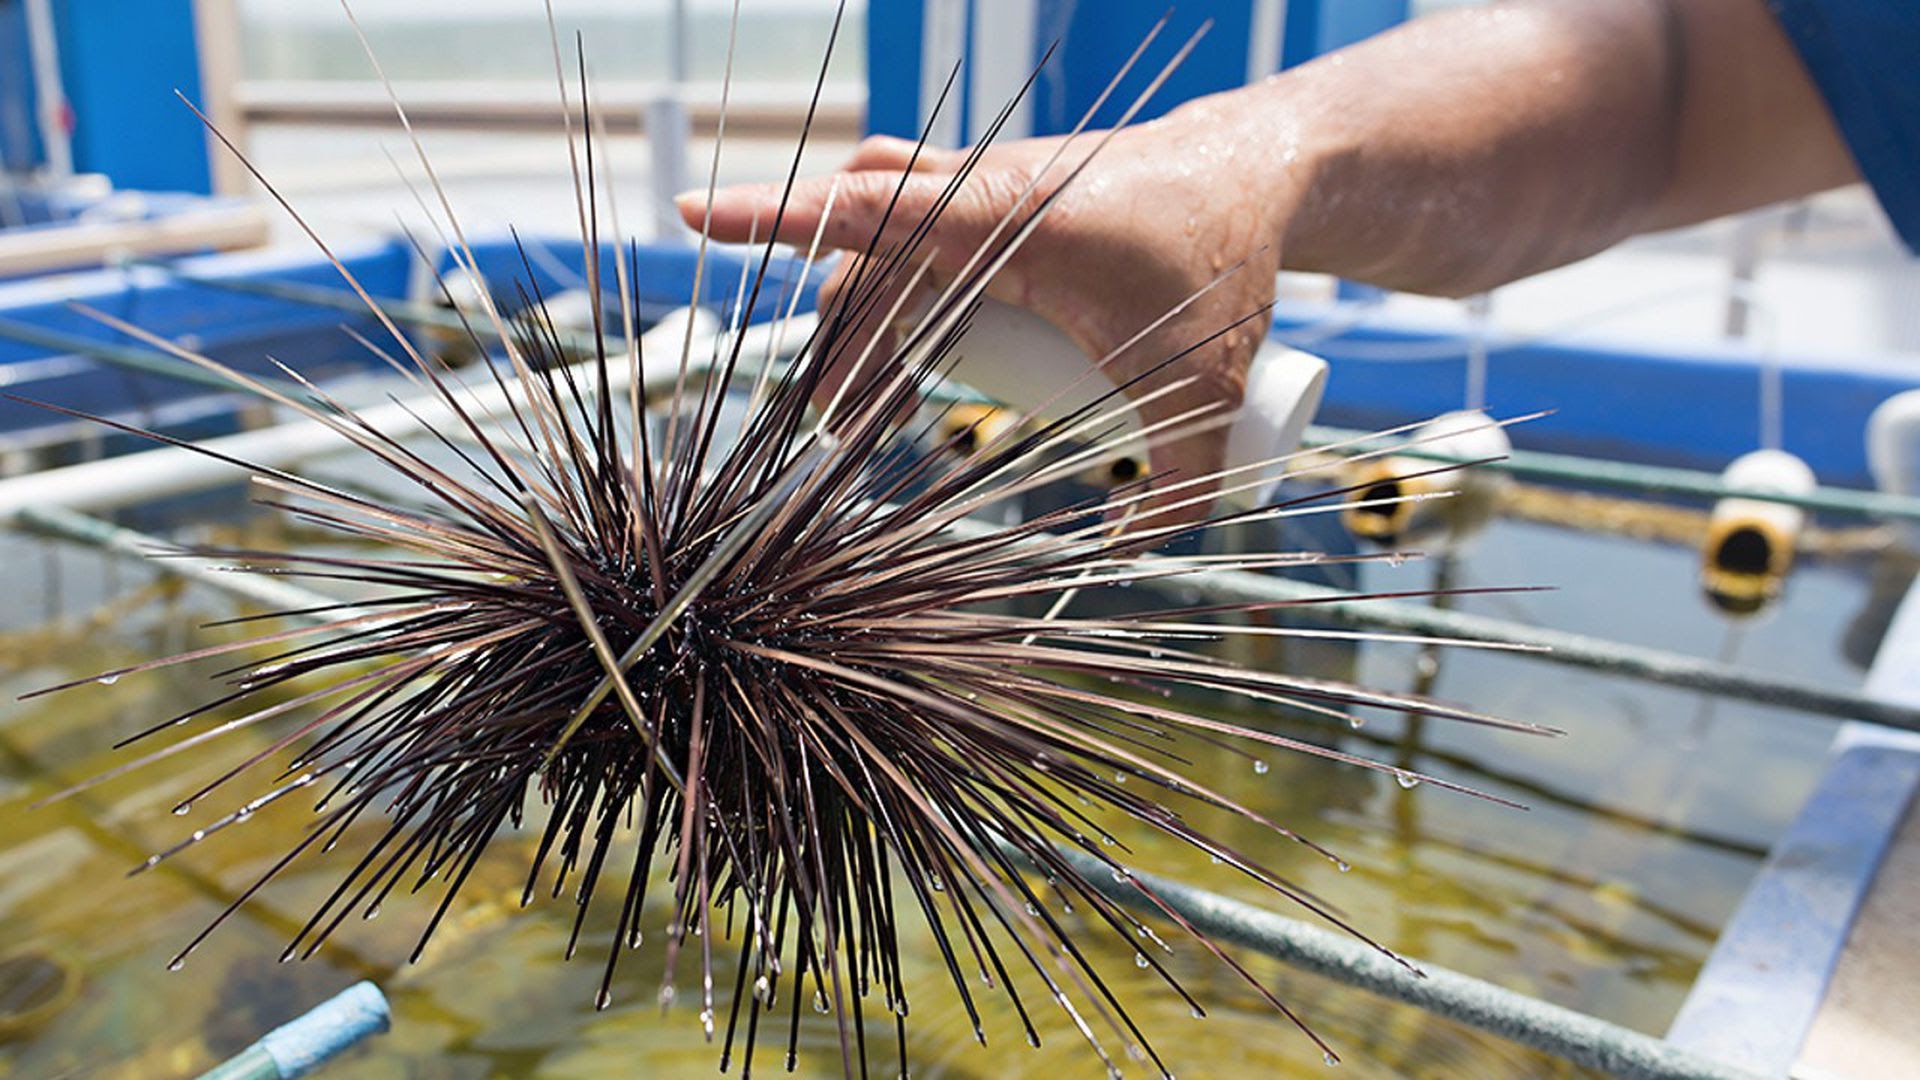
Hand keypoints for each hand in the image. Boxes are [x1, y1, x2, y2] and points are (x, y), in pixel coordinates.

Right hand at [678, 106, 1299, 525]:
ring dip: (861, 319)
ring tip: (863, 411)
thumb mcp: (1209, 390)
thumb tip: (1117, 554)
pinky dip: (889, 279)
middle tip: (839, 436)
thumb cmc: (1230, 262)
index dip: (773, 215)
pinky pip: (912, 226)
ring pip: (881, 240)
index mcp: (1015, 219)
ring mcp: (986, 184)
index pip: (867, 211)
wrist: (1259, 166)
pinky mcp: (998, 192)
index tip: (695, 211)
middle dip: (839, 348)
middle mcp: (985, 189)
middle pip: (865, 259)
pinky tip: (893, 337)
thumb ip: (1180, 490)